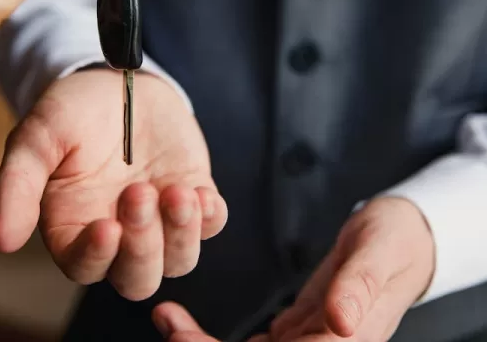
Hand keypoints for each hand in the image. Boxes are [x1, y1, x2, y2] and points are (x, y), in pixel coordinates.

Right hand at [0, 69, 227, 299]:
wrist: (117, 78)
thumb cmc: (72, 110)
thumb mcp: (38, 136)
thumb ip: (18, 184)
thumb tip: (2, 241)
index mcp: (75, 225)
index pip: (85, 267)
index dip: (97, 256)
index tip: (107, 227)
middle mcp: (120, 229)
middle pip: (137, 277)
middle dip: (143, 247)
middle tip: (139, 194)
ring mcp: (160, 214)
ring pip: (179, 259)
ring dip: (181, 235)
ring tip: (177, 193)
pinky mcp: (192, 191)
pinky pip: (211, 223)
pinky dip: (210, 217)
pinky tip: (201, 194)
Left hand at [152, 198, 433, 341]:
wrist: (400, 238)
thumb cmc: (395, 240)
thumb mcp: (379, 252)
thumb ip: (359, 285)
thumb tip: (341, 322)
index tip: (190, 341)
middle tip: (169, 324)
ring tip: (169, 319)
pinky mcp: (301, 331)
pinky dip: (216, 340)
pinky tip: (188, 325)